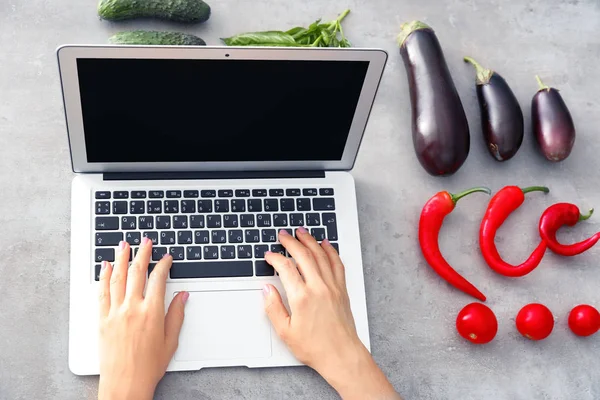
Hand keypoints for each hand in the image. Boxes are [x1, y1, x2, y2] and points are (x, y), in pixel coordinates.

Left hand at [97, 239, 187, 399]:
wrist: (125, 383)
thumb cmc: (148, 366)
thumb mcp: (171, 340)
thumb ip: (176, 315)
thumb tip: (182, 296)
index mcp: (152, 312)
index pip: (158, 279)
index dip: (164, 264)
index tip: (167, 257)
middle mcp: (132, 308)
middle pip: (137, 272)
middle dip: (142, 253)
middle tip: (145, 241)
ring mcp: (115, 312)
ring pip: (118, 278)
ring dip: (121, 258)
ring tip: (123, 245)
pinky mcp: (102, 319)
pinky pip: (102, 292)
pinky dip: (104, 277)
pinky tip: (106, 266)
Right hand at [264, 228, 399, 399]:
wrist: (341, 355)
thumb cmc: (315, 347)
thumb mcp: (285, 332)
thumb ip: (273, 307)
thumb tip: (266, 289)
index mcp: (302, 297)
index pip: (285, 267)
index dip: (275, 258)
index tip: (269, 255)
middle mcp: (318, 288)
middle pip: (304, 255)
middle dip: (291, 242)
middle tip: (283, 234)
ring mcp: (332, 286)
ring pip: (321, 255)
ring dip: (310, 241)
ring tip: (301, 232)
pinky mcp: (342, 289)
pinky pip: (337, 264)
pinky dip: (330, 251)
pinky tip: (325, 245)